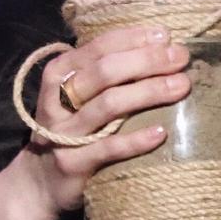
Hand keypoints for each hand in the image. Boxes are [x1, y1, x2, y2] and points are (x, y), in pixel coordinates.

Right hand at [21, 24, 192, 219]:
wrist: (39, 182)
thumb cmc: (70, 128)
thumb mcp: (76, 95)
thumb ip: (104, 72)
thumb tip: (158, 46)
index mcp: (58, 74)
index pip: (98, 47)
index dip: (134, 39)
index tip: (167, 37)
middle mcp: (57, 100)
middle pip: (105, 72)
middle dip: (147, 61)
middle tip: (181, 58)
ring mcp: (64, 133)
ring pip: (109, 105)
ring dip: (149, 92)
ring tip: (181, 86)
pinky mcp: (73, 164)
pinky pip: (109, 148)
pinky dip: (136, 140)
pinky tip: (161, 133)